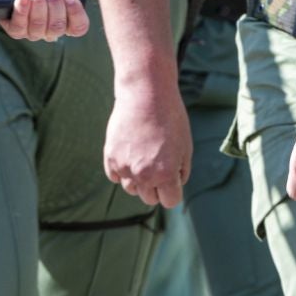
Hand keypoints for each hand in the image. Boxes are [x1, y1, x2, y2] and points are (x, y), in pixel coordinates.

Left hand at [0, 0, 90, 41]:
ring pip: (39, 27)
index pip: (79, 27)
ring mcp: (33, 31)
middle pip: (58, 27)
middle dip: (54, 2)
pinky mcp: (15, 29)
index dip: (75, 12)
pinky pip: (19, 28)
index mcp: (68, 19)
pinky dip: (22, 12)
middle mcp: (51, 29)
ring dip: (38, 4)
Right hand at [103, 82, 190, 207]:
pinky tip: (130, 154)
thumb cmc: (170, 118)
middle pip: (149, 198)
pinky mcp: (110, 156)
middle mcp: (144, 175)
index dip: (173, 191)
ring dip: (138, 180)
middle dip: (156, 187)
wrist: (145, 94)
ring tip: (143, 157)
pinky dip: (122, 170)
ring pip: (130, 188)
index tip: (172, 180)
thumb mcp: (185, 147)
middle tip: (158, 166)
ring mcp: (124, 166)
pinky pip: (115, 176)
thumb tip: (174, 185)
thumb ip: (180, 172)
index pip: (169, 201)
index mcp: (166, 174)